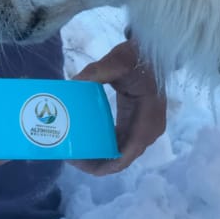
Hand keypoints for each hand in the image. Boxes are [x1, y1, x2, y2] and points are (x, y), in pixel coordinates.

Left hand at [69, 39, 166, 174]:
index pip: (129, 151)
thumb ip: (98, 71)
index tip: (80, 162)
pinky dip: (105, 148)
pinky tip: (86, 145)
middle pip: (123, 158)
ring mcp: (145, 129)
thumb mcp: (117, 62)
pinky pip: (121, 144)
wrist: (150, 53)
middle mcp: (150, 129)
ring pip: (122, 153)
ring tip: (74, 152)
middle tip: (69, 156)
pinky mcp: (137, 125)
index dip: (106, 164)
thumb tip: (73, 83)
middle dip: (97, 163)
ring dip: (100, 158)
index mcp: (148, 116)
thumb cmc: (136, 58)